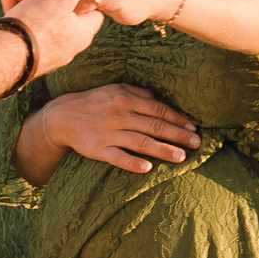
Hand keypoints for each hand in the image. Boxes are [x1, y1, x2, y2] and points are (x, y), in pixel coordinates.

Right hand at [3, 0, 114, 72]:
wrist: (2, 58)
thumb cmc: (37, 24)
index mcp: (83, 31)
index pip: (90, 3)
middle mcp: (68, 46)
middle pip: (63, 10)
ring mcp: (47, 53)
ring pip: (41, 19)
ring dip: (29, 1)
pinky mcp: (27, 55)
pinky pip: (26, 30)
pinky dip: (17, 14)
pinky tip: (7, 0)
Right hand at [19, 83, 199, 177]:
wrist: (61, 116)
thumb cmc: (94, 101)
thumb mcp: (115, 89)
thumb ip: (139, 93)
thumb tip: (160, 99)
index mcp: (127, 99)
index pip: (159, 110)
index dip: (178, 119)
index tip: (193, 128)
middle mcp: (120, 115)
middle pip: (155, 126)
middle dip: (178, 135)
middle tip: (196, 144)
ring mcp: (109, 133)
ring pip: (141, 142)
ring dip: (163, 150)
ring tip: (181, 158)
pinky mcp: (99, 149)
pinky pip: (118, 157)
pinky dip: (133, 163)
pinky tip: (148, 168)